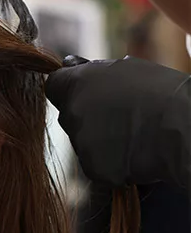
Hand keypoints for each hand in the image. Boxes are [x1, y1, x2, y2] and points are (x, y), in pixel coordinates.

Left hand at [45, 55, 190, 188]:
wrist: (182, 127)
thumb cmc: (160, 92)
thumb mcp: (125, 68)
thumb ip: (91, 70)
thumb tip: (69, 64)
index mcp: (75, 84)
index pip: (55, 86)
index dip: (70, 89)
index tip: (87, 92)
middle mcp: (72, 113)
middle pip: (69, 115)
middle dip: (86, 115)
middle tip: (119, 114)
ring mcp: (80, 143)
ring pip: (83, 141)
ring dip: (99, 139)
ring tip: (132, 132)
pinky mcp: (93, 168)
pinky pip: (96, 164)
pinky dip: (111, 161)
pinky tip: (133, 151)